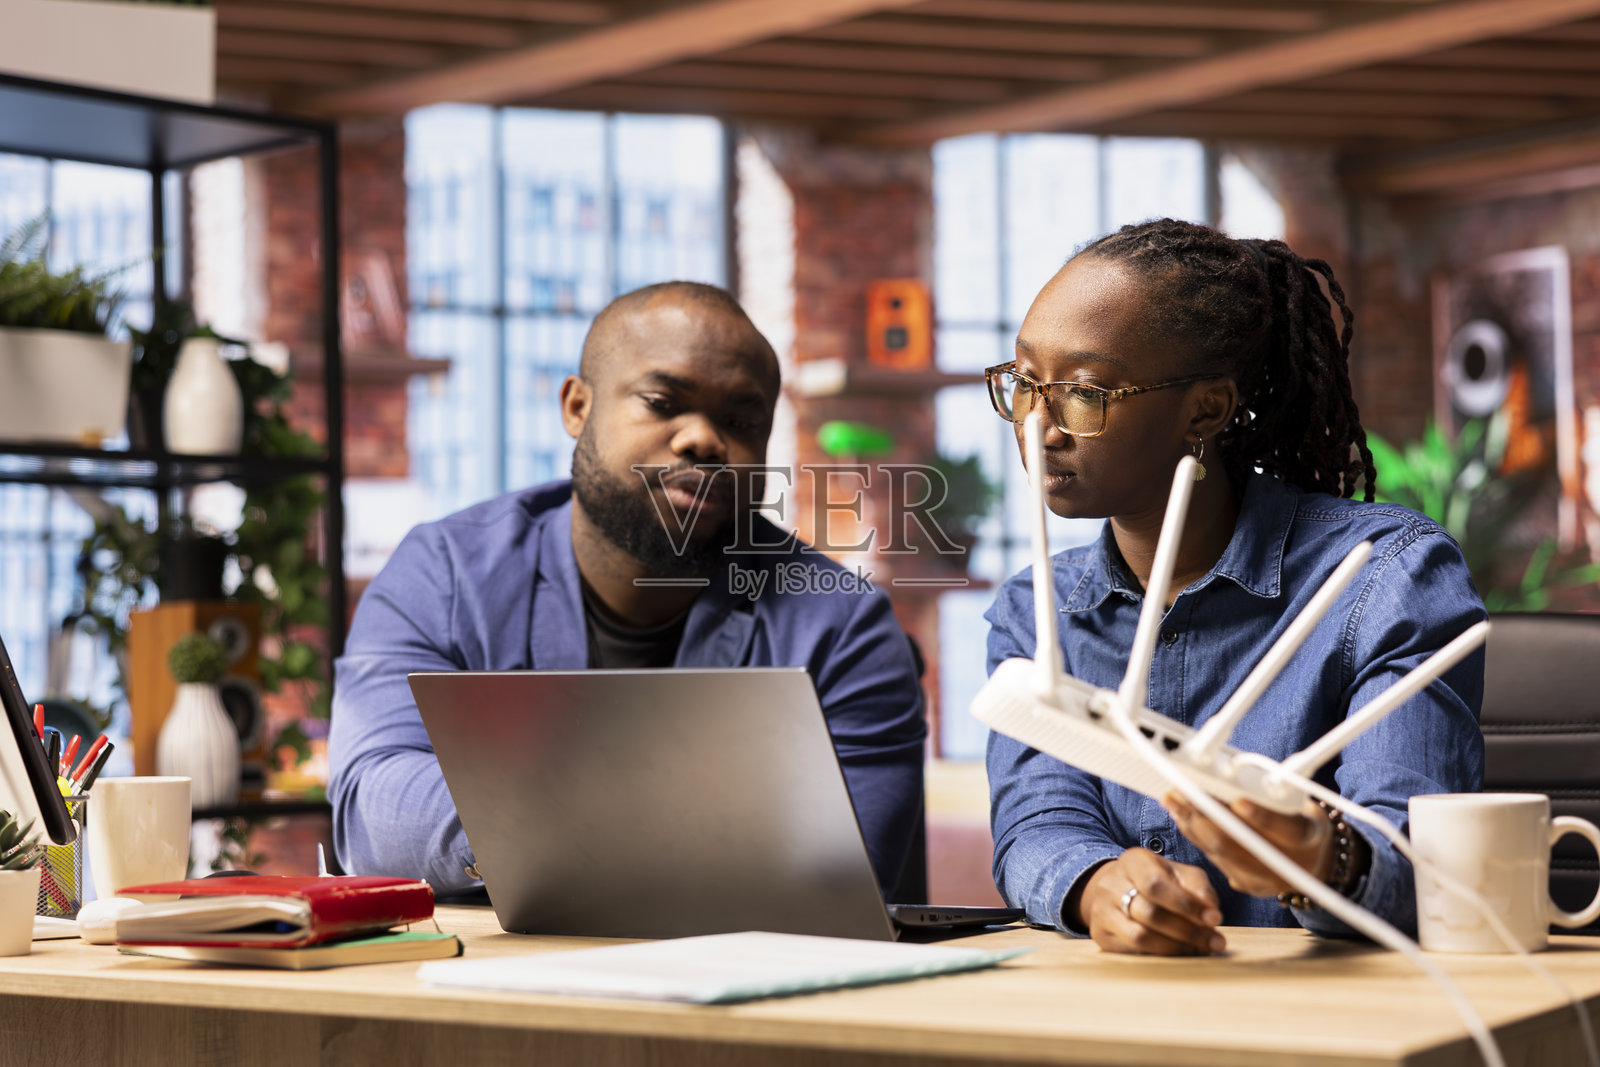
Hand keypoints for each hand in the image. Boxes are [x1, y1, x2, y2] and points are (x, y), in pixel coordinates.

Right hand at [1073, 848, 1225, 955]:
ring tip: (1199, 950)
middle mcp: (1111, 884)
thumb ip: (1199, 888)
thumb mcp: (1179, 873)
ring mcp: (1102, 911)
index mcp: (1133, 861)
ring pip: (1140, 937)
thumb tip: (1211, 916)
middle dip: (1188, 932)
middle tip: (1216, 943)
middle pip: (1150, 914)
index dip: (1187, 904)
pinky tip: (1178, 953)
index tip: (1215, 919)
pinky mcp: (1101, 935)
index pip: (1156, 885)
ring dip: (1176, 948)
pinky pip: (1132, 952)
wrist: (1116, 889)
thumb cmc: (1157, 881)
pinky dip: (1160, 956)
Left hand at [1162, 792, 1330, 897]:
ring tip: (1173, 799)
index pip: (1288, 829)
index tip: (1238, 800)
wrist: (1314, 863)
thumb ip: (1276, 794)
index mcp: (1308, 838)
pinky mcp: (1246, 884)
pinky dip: (1195, 835)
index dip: (1262, 817)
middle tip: (1182, 789)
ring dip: (1191, 823)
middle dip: (1205, 814)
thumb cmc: (1303, 821)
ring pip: (1221, 853)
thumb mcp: (1303, 804)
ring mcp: (1264, 880)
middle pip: (1240, 843)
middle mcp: (1286, 865)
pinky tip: (1181, 816)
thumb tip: (1236, 774)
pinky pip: (1214, 859)